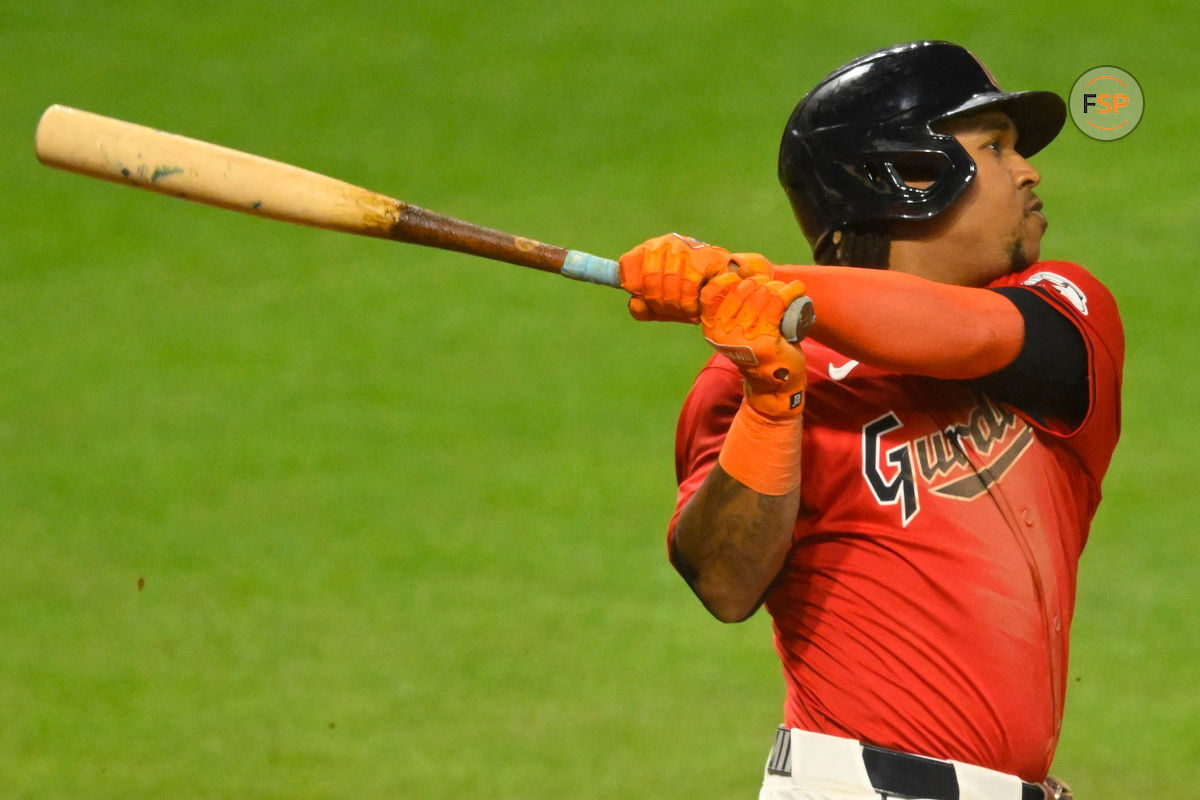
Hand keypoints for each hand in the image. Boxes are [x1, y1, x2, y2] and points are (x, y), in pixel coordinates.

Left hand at [619, 233, 773, 322]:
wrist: (729, 287)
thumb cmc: (692, 297)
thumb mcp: (662, 305)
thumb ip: (643, 307)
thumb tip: (635, 302)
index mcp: (651, 250)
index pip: (628, 265)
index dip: (634, 287)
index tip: (644, 299)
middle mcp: (667, 243)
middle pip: (648, 280)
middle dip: (659, 303)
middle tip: (673, 312)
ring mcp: (687, 247)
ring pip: (668, 284)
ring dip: (676, 306)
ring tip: (685, 312)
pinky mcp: (706, 257)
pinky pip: (688, 285)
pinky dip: (689, 304)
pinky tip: (694, 309)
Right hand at [701, 273, 807, 416]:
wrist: (773, 387)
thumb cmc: (756, 352)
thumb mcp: (735, 331)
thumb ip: (732, 308)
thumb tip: (742, 271)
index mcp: (711, 327)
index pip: (714, 290)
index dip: (732, 279)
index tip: (749, 280)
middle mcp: (723, 332)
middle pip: (742, 288)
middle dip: (760, 283)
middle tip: (771, 289)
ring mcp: (743, 337)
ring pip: (761, 294)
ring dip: (777, 288)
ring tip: (784, 292)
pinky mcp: (766, 341)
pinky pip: (777, 303)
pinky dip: (790, 292)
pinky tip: (797, 289)